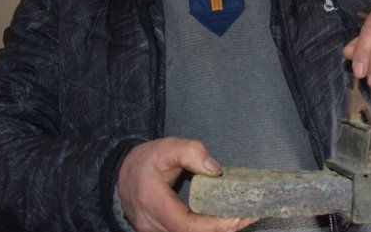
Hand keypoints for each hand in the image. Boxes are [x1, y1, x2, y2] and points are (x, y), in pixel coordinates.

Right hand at [117, 137, 257, 231]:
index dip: (213, 224)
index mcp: (153, 202)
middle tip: (249, 217)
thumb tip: (216, 170)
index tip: (238, 217)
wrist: (121, 173)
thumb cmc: (145, 160)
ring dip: (216, 231)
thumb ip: (192, 152)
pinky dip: (206, 230)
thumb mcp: (167, 147)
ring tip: (241, 218)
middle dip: (222, 229)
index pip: (185, 224)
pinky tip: (224, 220)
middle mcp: (151, 224)